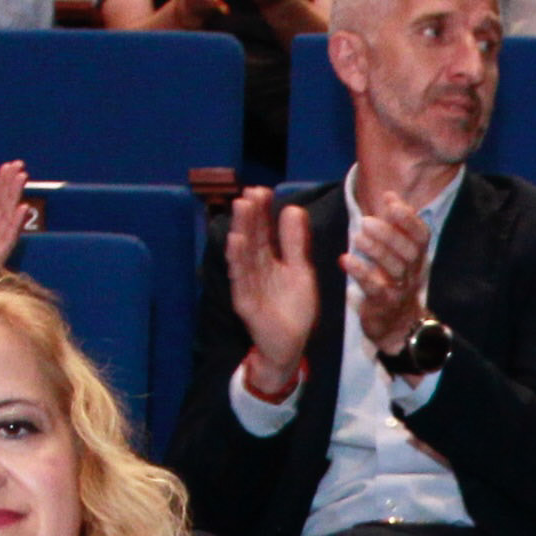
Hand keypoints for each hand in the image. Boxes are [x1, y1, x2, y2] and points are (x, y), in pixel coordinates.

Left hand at [0, 157, 28, 296]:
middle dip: (10, 188)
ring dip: (14, 198)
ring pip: (6, 221)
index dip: (1, 191)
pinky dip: (14, 224)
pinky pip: (4, 241)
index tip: (7, 171)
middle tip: (19, 166)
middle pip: (2, 212)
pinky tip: (21, 208)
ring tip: (21, 176)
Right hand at [225, 184, 326, 394]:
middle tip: (249, 192)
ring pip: (243, 255)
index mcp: (267, 261)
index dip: (262, 212)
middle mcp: (254, 270)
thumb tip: (293, 209)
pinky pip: (241, 279)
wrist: (291, 345)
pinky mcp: (246, 303)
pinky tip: (236, 242)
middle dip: (250, 216)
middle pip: (251, 239)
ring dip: (241, 231)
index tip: (262, 190)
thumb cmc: (293, 308)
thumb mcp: (300, 270)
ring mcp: (248, 286)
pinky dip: (238, 261)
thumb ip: (295, 242)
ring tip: (241, 208)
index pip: (262, 231)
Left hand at [347, 185, 431, 358]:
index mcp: (417, 258)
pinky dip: (361, 273)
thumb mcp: (399, 254)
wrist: (398, 327)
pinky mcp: (383, 305)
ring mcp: (400, 290)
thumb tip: (389, 195)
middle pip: (409, 251)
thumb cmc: (394, 282)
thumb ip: (395, 226)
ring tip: (357, 238)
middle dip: (390, 233)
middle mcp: (412, 273)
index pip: (422, 236)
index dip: (408, 218)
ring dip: (376, 251)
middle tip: (367, 221)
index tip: (391, 202)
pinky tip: (346, 260)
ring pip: (394, 269)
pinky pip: (375, 288)